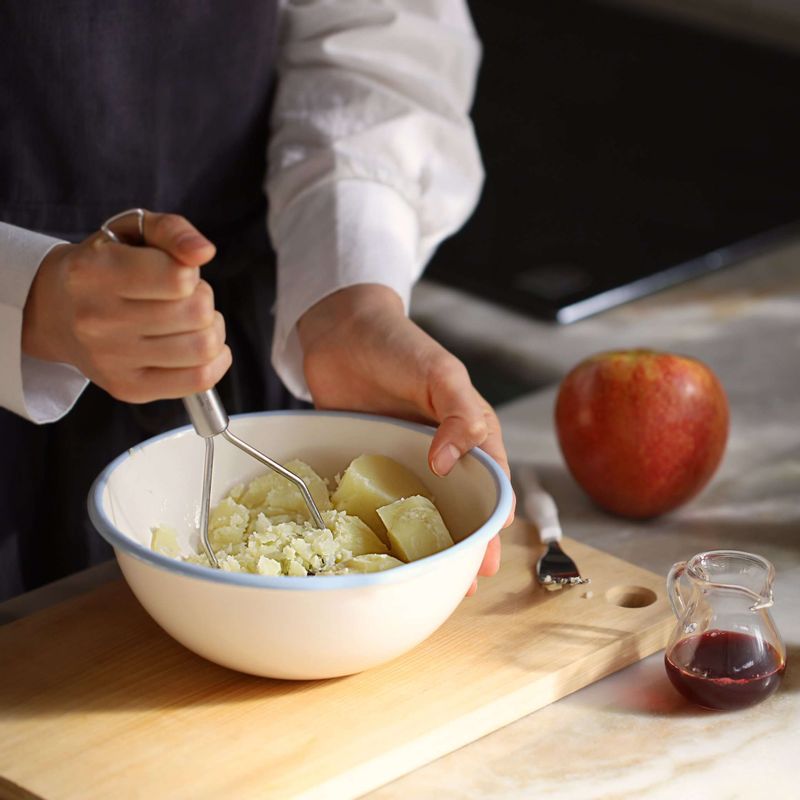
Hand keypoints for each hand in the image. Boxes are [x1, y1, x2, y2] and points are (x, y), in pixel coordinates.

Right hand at [22, 212, 231, 402]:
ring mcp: (112, 360)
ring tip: (190, 321)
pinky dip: (215, 361)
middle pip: (197, 312)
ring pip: (203, 346)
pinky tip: (198, 345)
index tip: (175, 272)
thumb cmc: (104, 267)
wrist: (55, 312)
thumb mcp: (130, 231)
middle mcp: (98, 320)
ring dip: (211, 330)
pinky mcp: (129, 388)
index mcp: (94, 273)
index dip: (190, 273)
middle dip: (202, 299)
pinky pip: (199, 380)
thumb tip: (203, 251)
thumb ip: (172, 231)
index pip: (179, 278)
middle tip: (182, 298)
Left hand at [297, 284, 515, 594]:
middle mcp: (440, 450)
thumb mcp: (441, 374)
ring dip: (431, 544)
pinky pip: (380, 499)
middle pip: (461, 505)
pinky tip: (384, 550)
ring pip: (423, 510)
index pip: (492, 482)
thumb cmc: (397, 344)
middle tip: (466, 583)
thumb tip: (451, 465)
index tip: (488, 553)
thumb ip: (460, 414)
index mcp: (468, 430)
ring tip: (434, 579)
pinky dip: (386, 527)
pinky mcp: (369, 462)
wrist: (339, 330)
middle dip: (467, 544)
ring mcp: (404, 459)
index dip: (493, 520)